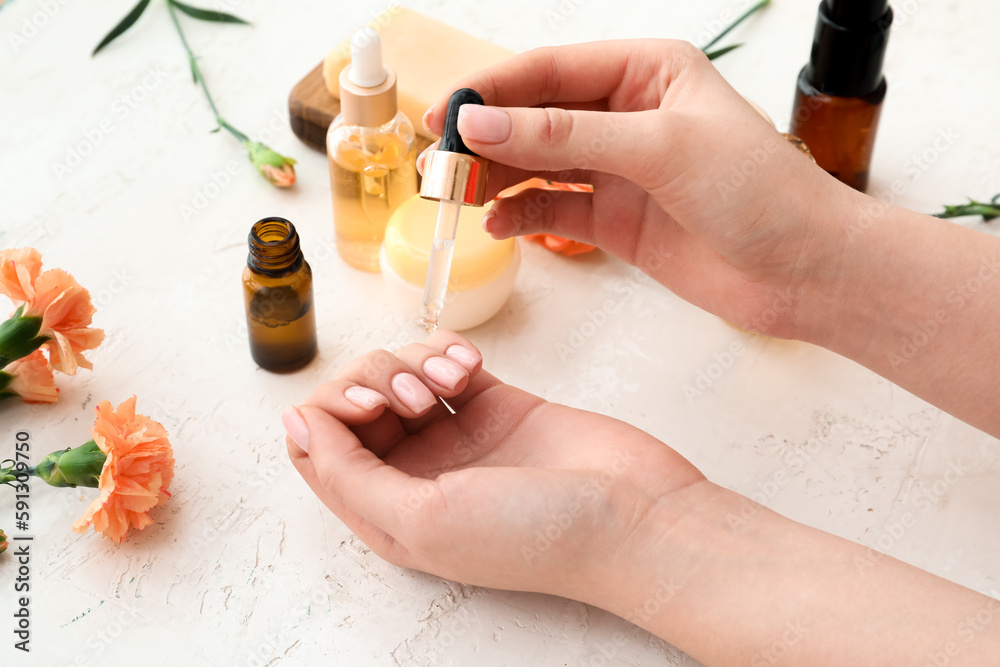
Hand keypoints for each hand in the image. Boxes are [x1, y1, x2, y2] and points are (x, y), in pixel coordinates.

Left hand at [283, 330, 702, 601]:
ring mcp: (458, 437)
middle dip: (376, 383)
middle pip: (356, 405)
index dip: (329, 417)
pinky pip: (446, 360)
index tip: (370, 409)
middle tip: (418, 398)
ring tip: (457, 381)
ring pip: (400, 375)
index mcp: (389, 514)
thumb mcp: (422, 522)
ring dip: (416, 364)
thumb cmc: (538, 536)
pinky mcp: (496, 404)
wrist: (636, 516)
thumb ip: (347, 474)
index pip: (318, 451)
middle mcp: (418, 475)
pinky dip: (448, 350)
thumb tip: (294, 423)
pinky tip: (472, 365)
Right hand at [422, 40, 853, 338]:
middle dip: (487, 140)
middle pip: (536, 118)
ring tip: (460, 197)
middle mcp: (628, 114)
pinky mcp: (616, 218)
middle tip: (441, 165)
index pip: (549, 72)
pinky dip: (523, 216)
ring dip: (497, 179)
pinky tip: (501, 226)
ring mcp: (619, 169)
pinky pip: (554, 209)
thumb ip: (566, 137)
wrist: (806, 272)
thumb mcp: (660, 148)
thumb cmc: (760, 192)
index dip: (492, 92)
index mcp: (647, 71)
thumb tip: (483, 125)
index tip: (445, 116)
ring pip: (538, 165)